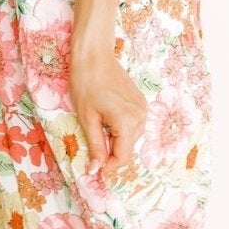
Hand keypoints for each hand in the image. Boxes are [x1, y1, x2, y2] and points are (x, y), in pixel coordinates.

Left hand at [70, 40, 147, 186]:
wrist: (94, 56)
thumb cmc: (85, 84)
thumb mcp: (87, 119)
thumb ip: (95, 146)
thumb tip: (95, 170)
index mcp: (127, 122)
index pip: (124, 156)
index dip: (110, 167)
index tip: (96, 172)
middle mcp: (141, 116)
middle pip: (128, 148)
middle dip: (112, 154)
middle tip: (93, 152)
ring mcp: (143, 108)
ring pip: (131, 137)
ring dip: (116, 141)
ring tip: (98, 130)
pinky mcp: (141, 102)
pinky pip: (133, 125)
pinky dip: (121, 130)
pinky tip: (107, 120)